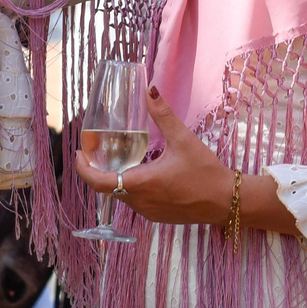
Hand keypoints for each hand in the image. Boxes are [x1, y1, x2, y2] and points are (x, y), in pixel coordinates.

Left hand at [73, 86, 233, 225]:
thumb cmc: (206, 172)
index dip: (83, 168)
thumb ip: (163, 115)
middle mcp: (140, 202)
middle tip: (96, 150)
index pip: (98, 182)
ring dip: (115, 179)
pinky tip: (139, 173)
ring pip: (121, 195)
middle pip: (107, 187)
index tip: (79, 153)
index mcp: (141, 183)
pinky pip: (135, 203)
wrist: (227, 201)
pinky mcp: (157, 217)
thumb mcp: (183, 140)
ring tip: (116, 158)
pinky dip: (129, 188)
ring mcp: (148, 212)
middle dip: (98, 169)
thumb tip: (150, 90)